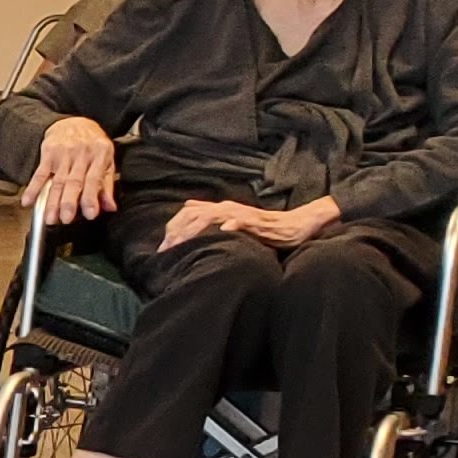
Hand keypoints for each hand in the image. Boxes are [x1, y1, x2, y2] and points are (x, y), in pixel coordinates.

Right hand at [27, 118, 119, 226]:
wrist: (74, 122)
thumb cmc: (92, 143)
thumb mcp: (107, 160)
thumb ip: (107, 184)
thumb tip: (110, 207)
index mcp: (99, 155)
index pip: (94, 180)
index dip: (91, 198)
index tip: (90, 214)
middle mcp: (81, 154)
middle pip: (73, 182)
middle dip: (68, 202)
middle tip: (66, 219)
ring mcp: (63, 154)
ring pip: (57, 181)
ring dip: (51, 201)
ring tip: (49, 218)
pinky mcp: (48, 154)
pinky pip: (39, 173)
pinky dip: (33, 189)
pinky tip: (28, 201)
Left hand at [160, 195, 335, 252]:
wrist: (295, 225)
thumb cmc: (263, 229)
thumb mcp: (233, 225)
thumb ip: (212, 220)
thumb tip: (188, 215)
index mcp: (220, 210)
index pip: (188, 213)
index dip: (173, 228)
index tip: (162, 248)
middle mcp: (228, 208)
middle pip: (194, 214)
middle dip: (177, 231)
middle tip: (166, 249)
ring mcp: (242, 213)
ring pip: (213, 215)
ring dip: (195, 228)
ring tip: (181, 242)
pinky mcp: (258, 221)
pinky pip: (243, 220)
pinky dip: (232, 223)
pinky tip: (223, 230)